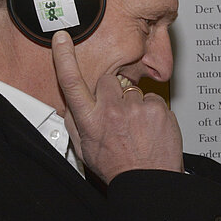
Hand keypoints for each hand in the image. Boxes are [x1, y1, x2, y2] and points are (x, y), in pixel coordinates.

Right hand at [51, 31, 183, 182]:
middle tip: (118, 114)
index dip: (64, 57)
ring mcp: (136, 109)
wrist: (149, 182)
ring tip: (137, 128)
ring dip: (135, 105)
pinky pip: (154, 100)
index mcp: (90, 120)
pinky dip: (153, 112)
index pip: (71, 83)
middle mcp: (111, 111)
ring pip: (133, 92)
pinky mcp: (158, 109)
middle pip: (108, 81)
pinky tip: (150, 129)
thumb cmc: (118, 168)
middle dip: (112, 92)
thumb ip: (77, 122)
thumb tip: (70, 104)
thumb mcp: (86, 148)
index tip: (61, 38)